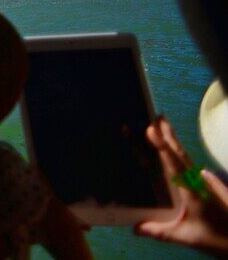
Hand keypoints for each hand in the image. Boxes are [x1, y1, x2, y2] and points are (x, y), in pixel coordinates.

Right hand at [134, 116, 227, 256]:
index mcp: (191, 190)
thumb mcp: (186, 237)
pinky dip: (181, 156)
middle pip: (180, 154)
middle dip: (168, 135)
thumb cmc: (217, 237)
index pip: (174, 164)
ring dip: (174, 142)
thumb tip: (135, 228)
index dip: (162, 146)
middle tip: (156, 116)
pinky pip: (191, 167)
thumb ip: (160, 232)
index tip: (151, 129)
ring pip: (187, 158)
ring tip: (164, 126)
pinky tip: (179, 157)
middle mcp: (198, 182)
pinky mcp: (211, 187)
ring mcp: (206, 182)